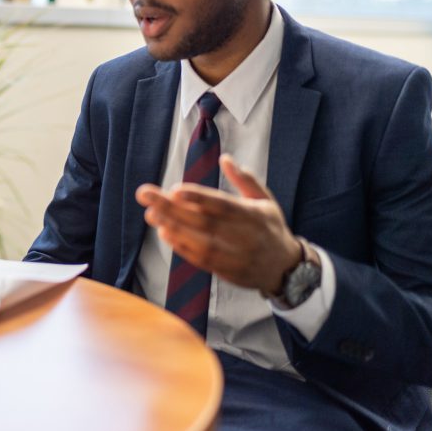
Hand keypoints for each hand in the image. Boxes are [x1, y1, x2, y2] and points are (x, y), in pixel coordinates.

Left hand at [135, 154, 301, 294]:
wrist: (286, 268)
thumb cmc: (270, 228)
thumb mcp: (265, 200)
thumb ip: (245, 180)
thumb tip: (225, 158)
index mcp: (254, 215)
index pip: (222, 205)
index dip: (199, 197)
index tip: (175, 189)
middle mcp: (245, 236)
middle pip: (204, 222)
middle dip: (172, 208)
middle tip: (146, 195)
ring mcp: (236, 256)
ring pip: (200, 242)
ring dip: (173, 228)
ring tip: (151, 213)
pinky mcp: (227, 271)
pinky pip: (201, 260)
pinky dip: (181, 247)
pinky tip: (165, 232)